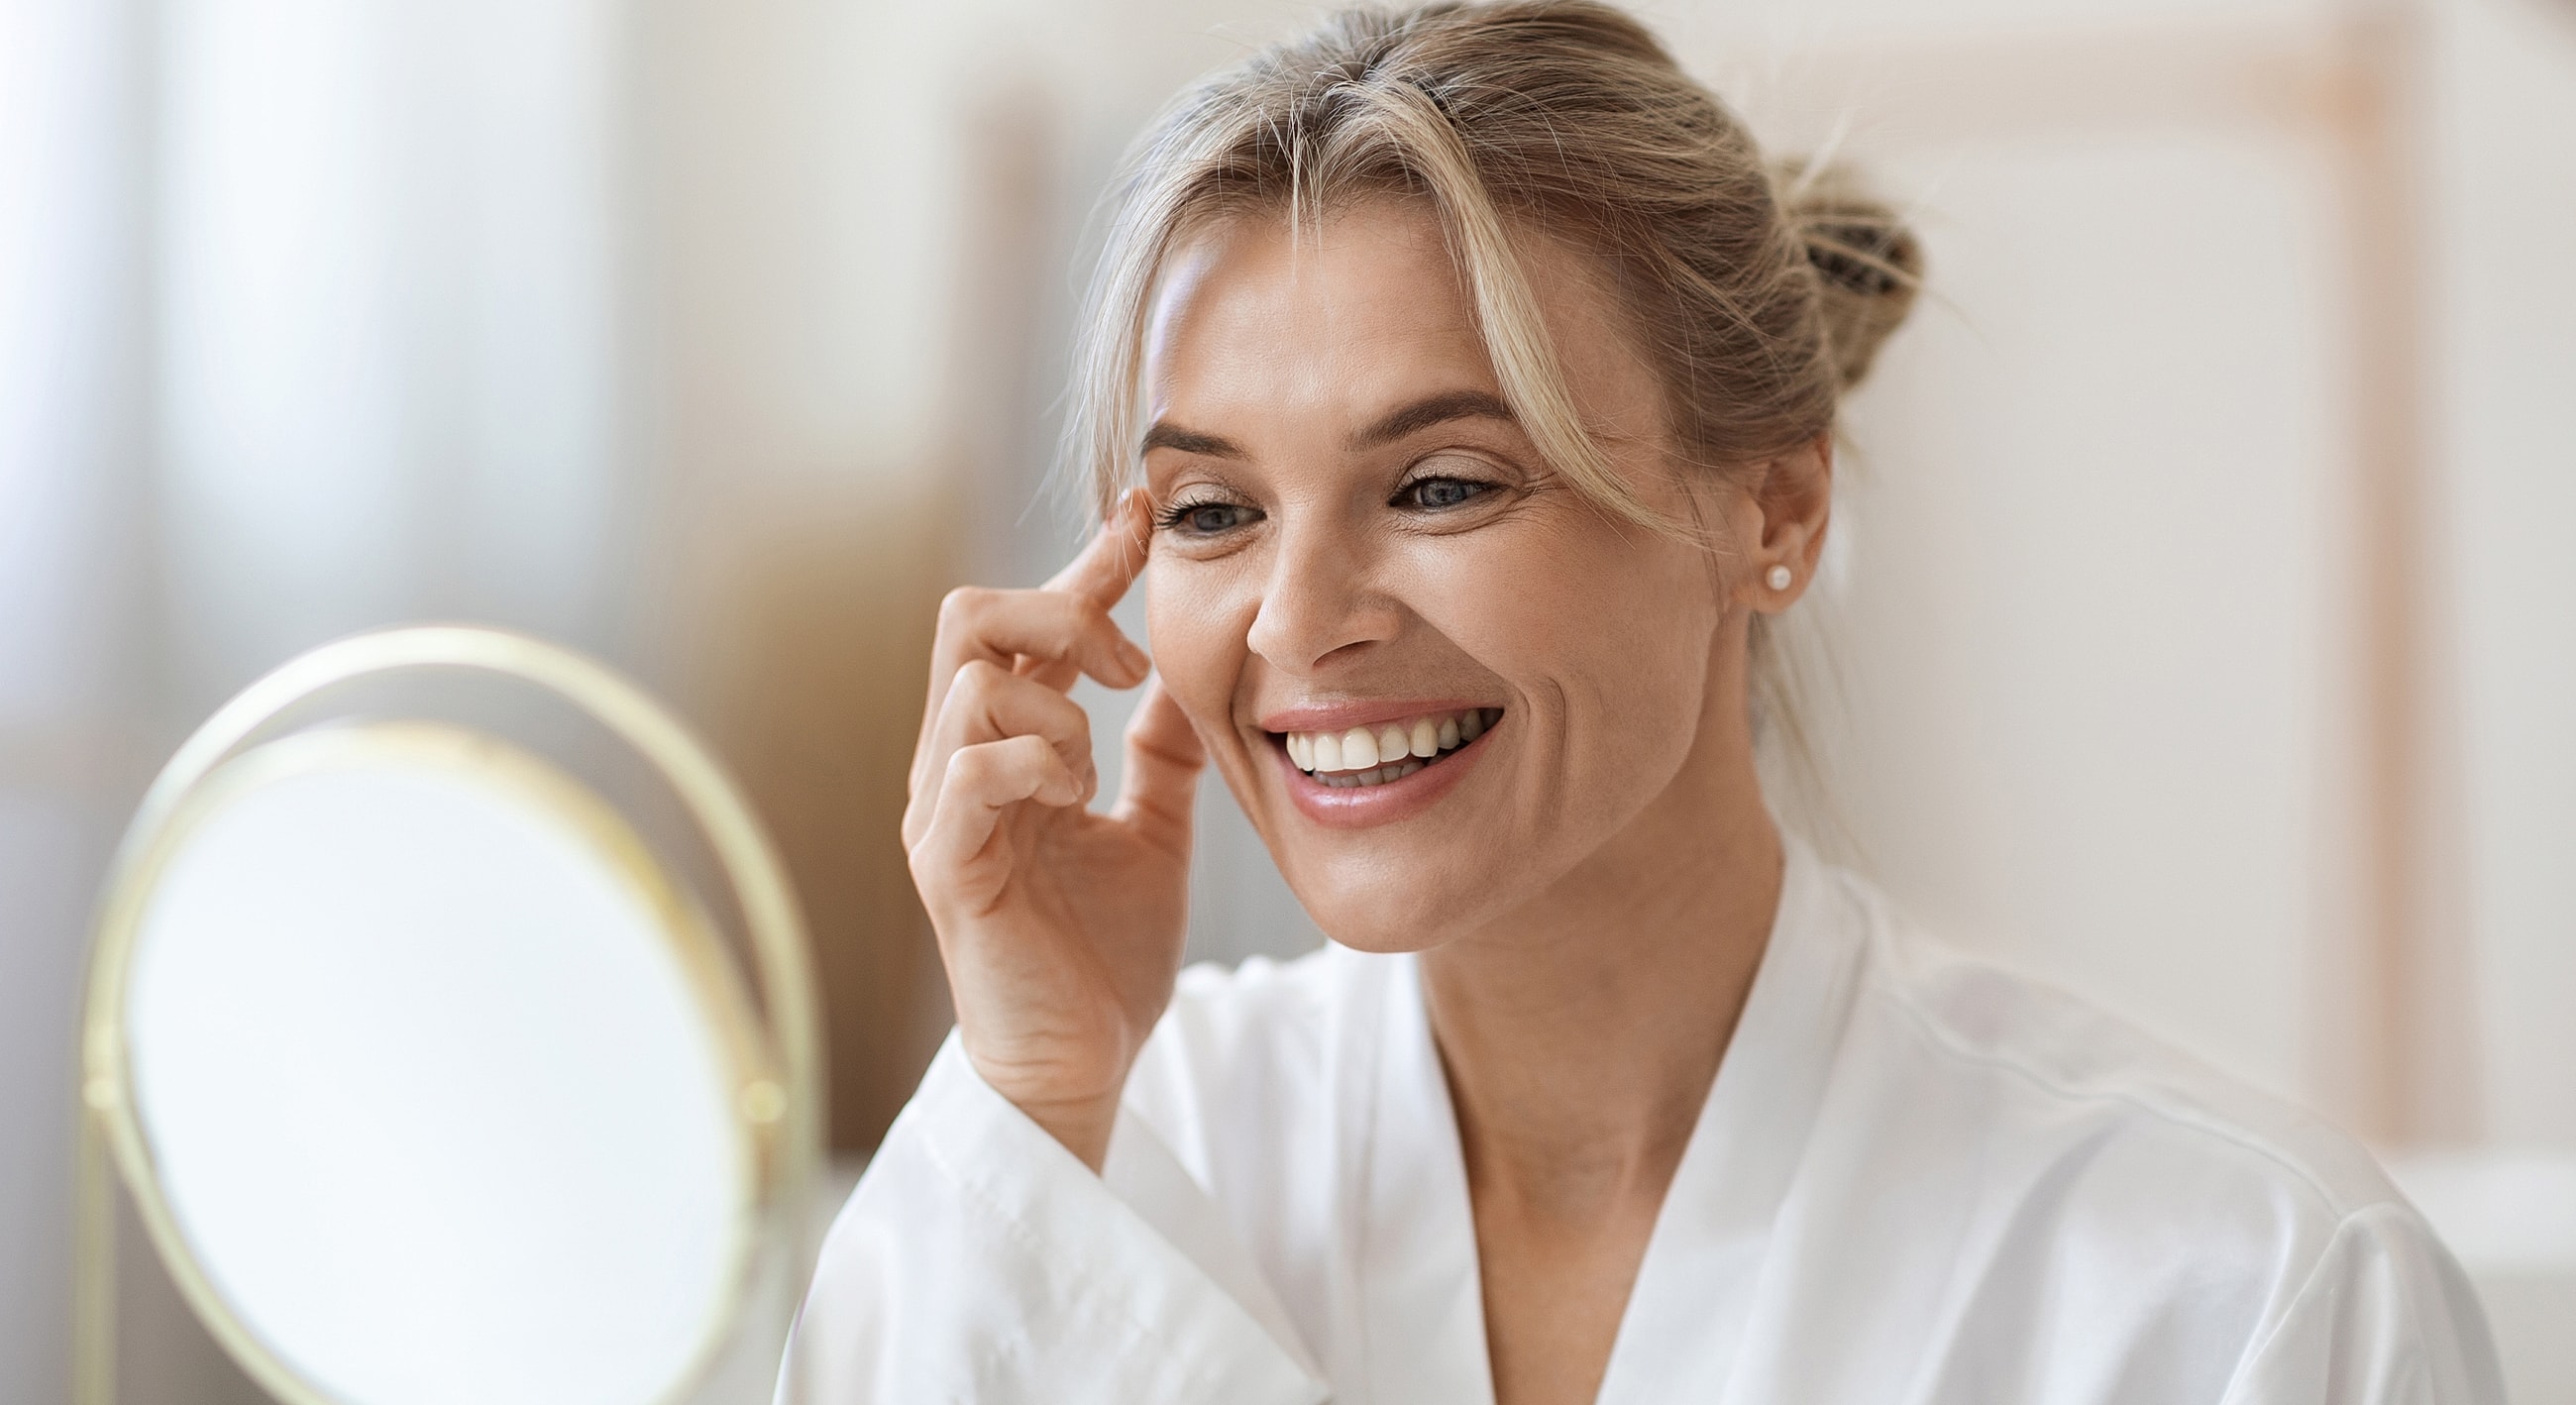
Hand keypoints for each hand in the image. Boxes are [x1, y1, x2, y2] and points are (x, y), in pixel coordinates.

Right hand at [902, 492, 1204, 1170]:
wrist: (1083, 1067)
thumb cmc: (1105, 958)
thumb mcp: (1154, 831)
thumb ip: (1162, 755)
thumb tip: (1188, 674)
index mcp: (1008, 749)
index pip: (1030, 622)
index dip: (1087, 562)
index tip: (1147, 515)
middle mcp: (959, 765)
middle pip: (967, 616)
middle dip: (1057, 608)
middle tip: (1124, 662)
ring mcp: (944, 812)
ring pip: (970, 682)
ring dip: (1054, 706)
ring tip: (1096, 771)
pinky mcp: (946, 865)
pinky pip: (969, 769)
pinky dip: (1036, 763)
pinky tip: (1076, 801)